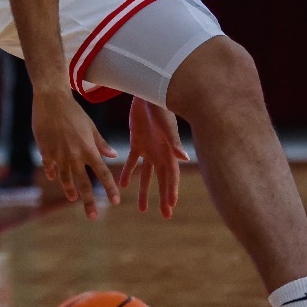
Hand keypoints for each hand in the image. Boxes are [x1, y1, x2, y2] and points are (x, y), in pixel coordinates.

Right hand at [33, 90, 118, 219]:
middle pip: (84, 183)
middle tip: (93, 217)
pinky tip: (54, 178)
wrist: (51, 100)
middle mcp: (74, 155)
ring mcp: (59, 155)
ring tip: (74, 198)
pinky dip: (53, 173)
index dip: (110, 189)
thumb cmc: (74, 112)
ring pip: (65, 179)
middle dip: (89, 202)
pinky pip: (50, 167)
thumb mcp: (91, 127)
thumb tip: (113, 155)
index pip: (103, 174)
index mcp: (89, 149)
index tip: (115, 201)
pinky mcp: (45, 151)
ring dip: (70, 190)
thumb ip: (101, 143)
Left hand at [118, 99, 188, 216]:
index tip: (171, 207)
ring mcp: (149, 148)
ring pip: (147, 175)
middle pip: (163, 180)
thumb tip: (184, 158)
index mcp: (169, 150)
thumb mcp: (167, 124)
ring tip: (142, 208)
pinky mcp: (136, 142)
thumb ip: (174, 141)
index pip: (172, 175)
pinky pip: (132, 161)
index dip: (172, 191)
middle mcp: (161, 153)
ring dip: (145, 190)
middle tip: (165, 215)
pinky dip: (128, 173)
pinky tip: (122, 185)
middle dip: (163, 197)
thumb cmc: (160, 106)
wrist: (147, 91)